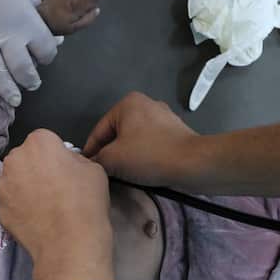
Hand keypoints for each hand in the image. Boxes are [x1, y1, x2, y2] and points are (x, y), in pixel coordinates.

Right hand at [0, 0, 59, 104]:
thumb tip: (51, 36)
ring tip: (13, 98)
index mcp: (28, 24)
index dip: (47, 57)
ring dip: (6, 88)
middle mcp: (7, 36)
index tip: (44, 57)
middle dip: (30, 80)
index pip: (45, 52)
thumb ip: (39, 17)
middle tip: (32, 84)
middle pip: (22, 70)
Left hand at [0, 129, 114, 279]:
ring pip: (14, 179)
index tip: (65, 171)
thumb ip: (74, 159)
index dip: (56, 155)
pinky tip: (36, 219)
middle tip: (54, 188)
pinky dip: (20, 207)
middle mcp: (14, 159)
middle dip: (36, 168)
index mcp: (38, 142)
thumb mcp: (93, 169)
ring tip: (44, 206)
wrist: (69, 243)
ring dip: (25, 186)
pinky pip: (11, 202)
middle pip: (25, 158)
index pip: (45, 141)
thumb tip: (65, 164)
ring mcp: (3, 185)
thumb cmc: (85, 201)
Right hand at [83, 92, 200, 186]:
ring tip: (123, 175)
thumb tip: (94, 163)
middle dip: (110, 153)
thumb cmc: (149, 156)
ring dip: (127, 157)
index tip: (86, 169)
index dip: (90, 152)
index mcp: (128, 103)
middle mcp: (146, 104)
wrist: (193, 164)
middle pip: (117, 134)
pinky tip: (143, 171)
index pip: (99, 130)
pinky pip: (151, 145)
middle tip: (104, 173)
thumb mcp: (113, 159)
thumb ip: (97, 159)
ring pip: (135, 140)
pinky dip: (144, 157)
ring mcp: (164, 117)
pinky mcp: (176, 132)